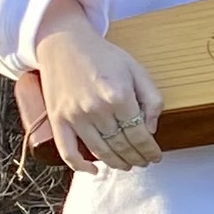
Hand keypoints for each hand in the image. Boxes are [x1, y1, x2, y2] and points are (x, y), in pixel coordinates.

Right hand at [32, 3, 164, 172]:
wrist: (65, 43)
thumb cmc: (104, 56)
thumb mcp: (137, 70)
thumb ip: (151, 99)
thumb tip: (150, 129)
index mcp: (119, 96)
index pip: (139, 135)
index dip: (150, 150)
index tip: (155, 156)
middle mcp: (96, 109)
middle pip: (121, 145)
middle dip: (136, 157)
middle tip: (144, 162)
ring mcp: (74, 116)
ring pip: (99, 151)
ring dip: (116, 163)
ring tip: (127, 165)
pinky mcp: (57, 119)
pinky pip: (67, 150)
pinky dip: (79, 166)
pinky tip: (93, 171)